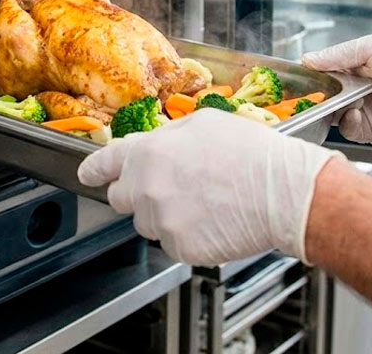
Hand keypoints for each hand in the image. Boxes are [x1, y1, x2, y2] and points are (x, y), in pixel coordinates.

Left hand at [77, 110, 341, 265]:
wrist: (282, 192)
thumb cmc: (250, 153)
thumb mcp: (202, 124)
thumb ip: (166, 137)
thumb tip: (151, 144)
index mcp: (147, 152)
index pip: (104, 163)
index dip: (95, 170)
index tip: (89, 175)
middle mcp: (145, 187)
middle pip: (121, 198)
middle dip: (137, 193)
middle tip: (170, 188)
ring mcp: (161, 220)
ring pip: (147, 223)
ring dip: (164, 215)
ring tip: (202, 202)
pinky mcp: (180, 247)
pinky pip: (172, 244)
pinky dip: (186, 237)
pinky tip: (211, 221)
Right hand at [302, 35, 371, 144]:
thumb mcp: (369, 47)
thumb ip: (337, 53)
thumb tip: (307, 59)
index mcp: (347, 72)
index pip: (318, 76)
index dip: (307, 78)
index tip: (298, 79)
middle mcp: (349, 93)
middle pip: (319, 98)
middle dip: (314, 97)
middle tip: (311, 94)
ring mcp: (357, 111)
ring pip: (328, 115)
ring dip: (330, 110)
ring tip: (341, 100)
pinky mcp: (366, 129)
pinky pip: (346, 130)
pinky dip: (347, 122)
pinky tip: (356, 112)